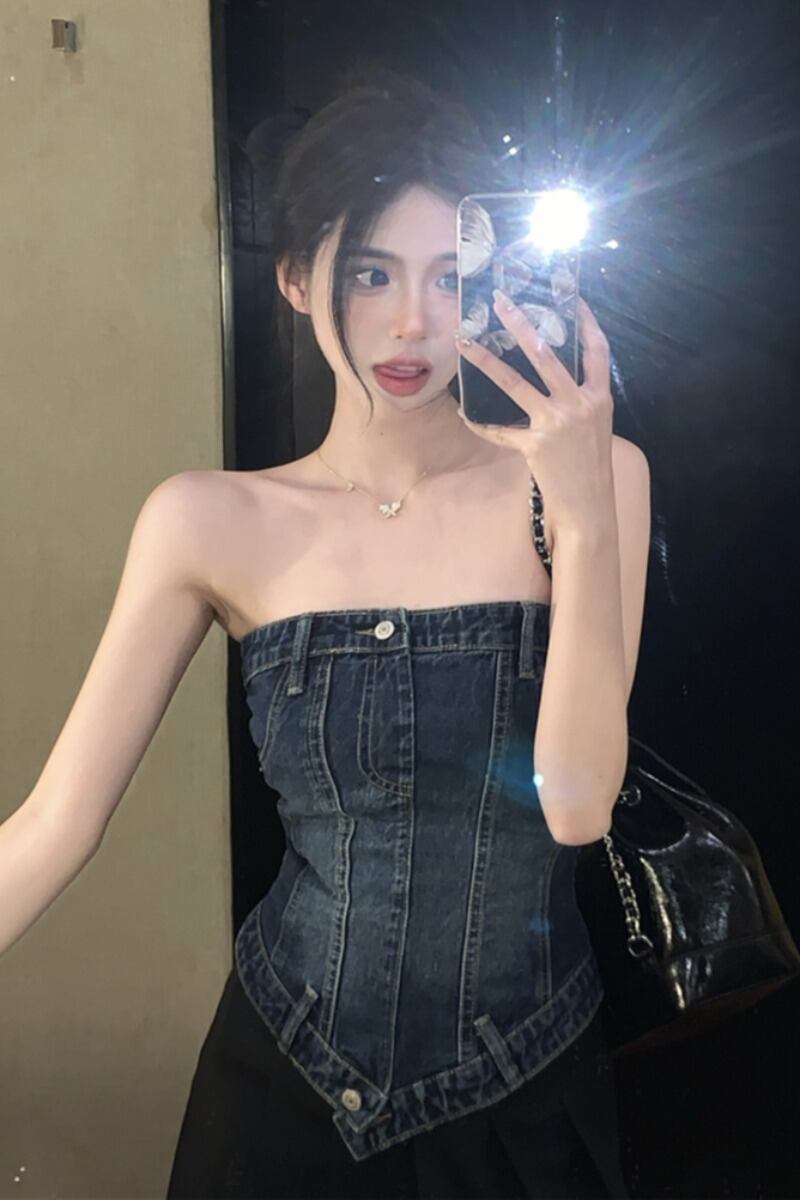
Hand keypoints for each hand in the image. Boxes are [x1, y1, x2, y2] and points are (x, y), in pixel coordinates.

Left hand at [454, 291, 614, 536]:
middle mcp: (579, 404)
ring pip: (514, 383)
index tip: (570, 296)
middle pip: (546, 354)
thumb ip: (580, 398)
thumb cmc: (590, 464)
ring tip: (465, 343)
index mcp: (599, 397)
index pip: (596, 349)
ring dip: (486, 361)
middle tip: (501, 301)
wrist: (589, 503)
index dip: (585, 321)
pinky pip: (500, 430)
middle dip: (521, 323)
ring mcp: (556, 423)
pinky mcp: (535, 445)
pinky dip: (481, 423)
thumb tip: (552, 376)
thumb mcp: (595, 425)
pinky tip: (465, 413)